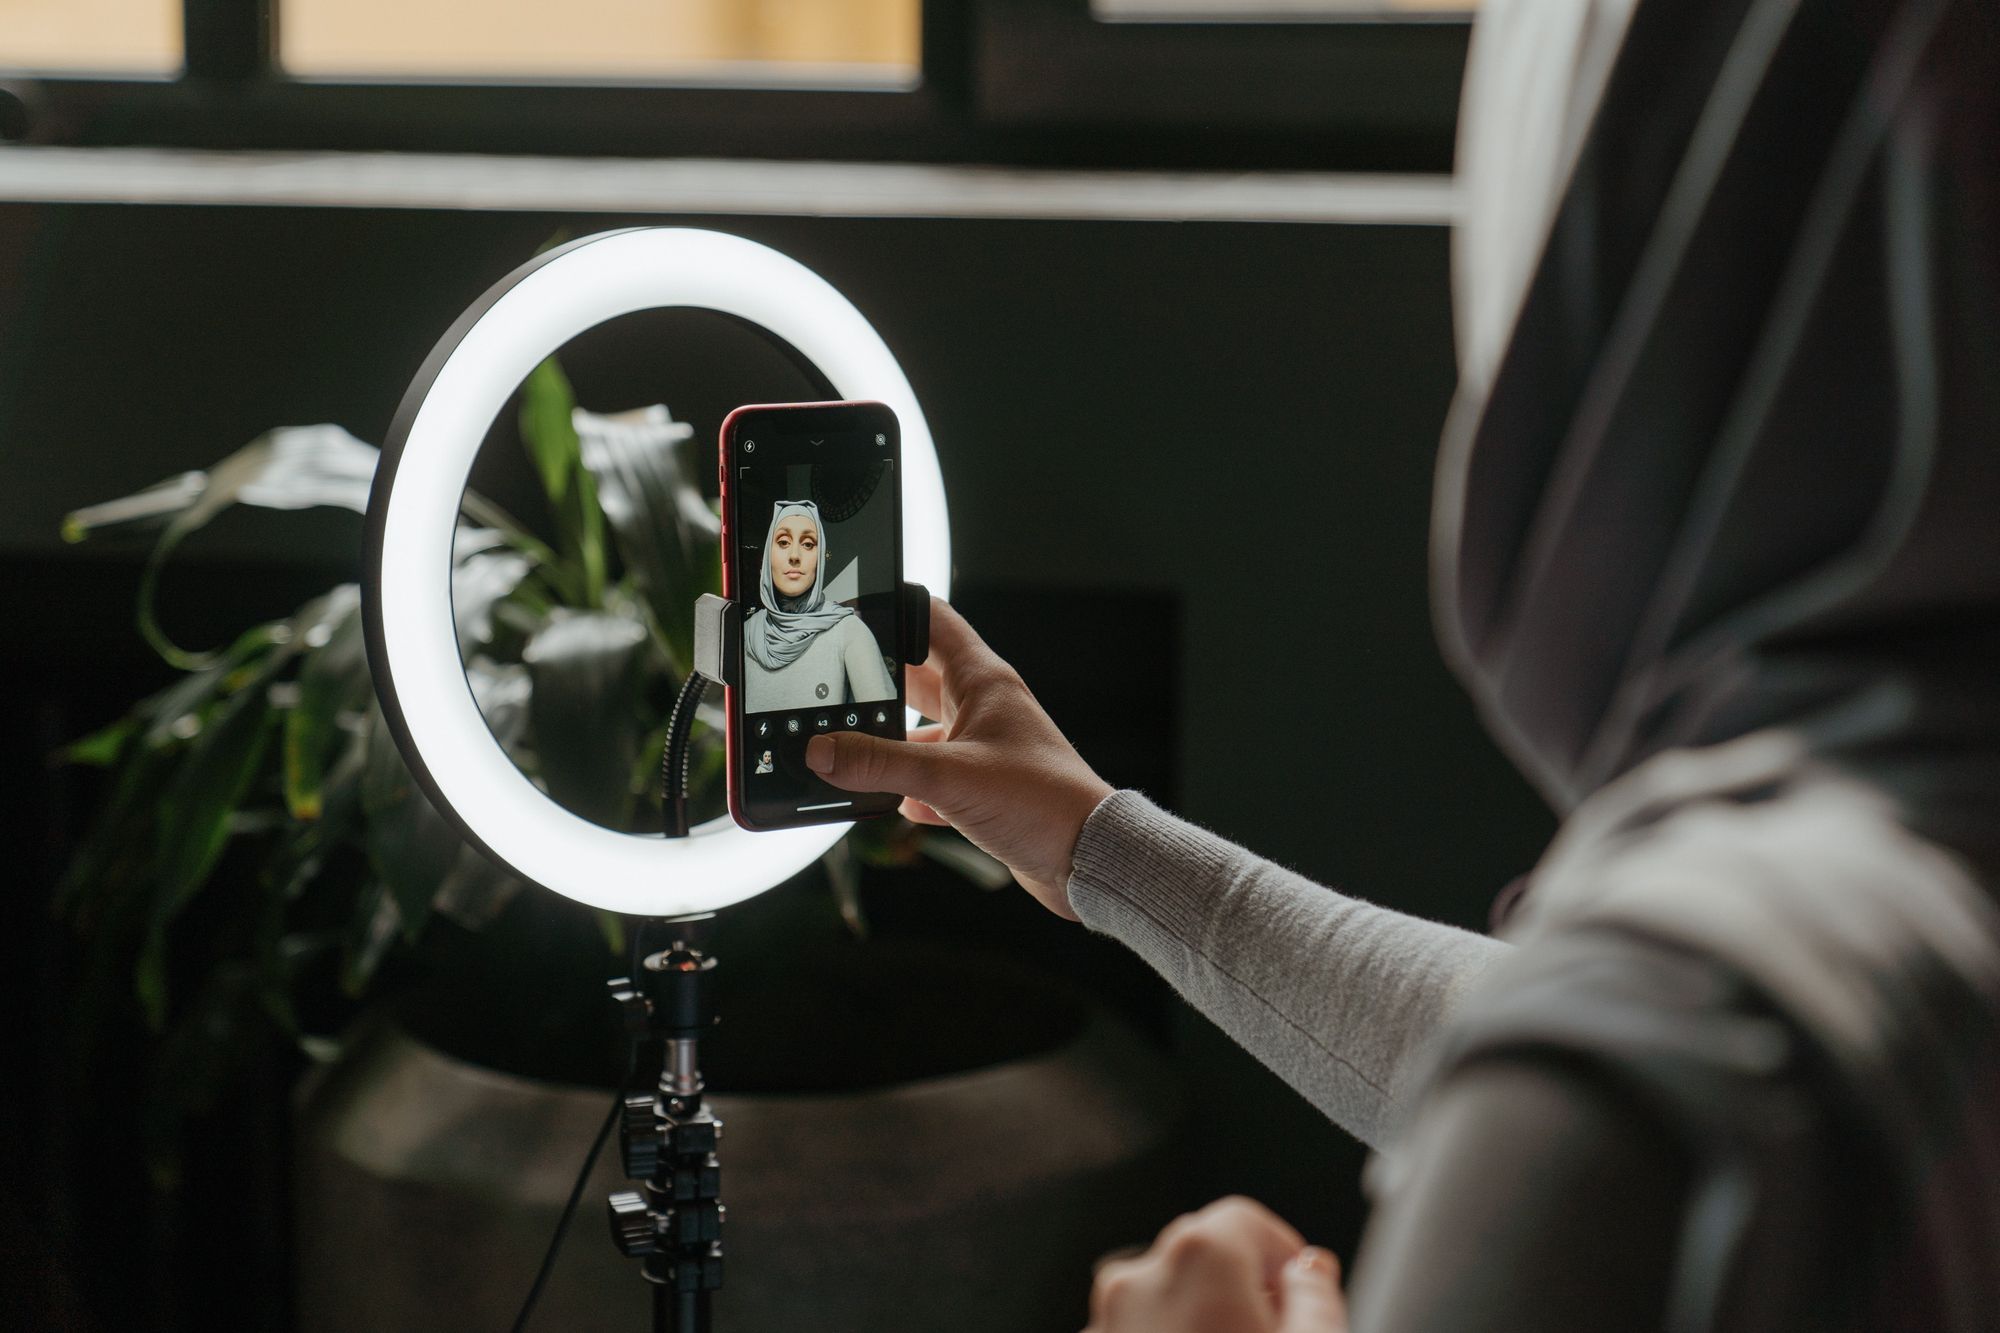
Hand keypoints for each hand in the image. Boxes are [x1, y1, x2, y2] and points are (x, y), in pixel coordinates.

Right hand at [802, 597, 1112, 918]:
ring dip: (890, 743)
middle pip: (917, 676)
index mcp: (983, 681)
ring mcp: (983, 747)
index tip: (847, 612)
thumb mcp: (949, 777)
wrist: (1086, 859)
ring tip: (853, 753)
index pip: (931, 620)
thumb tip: (823, 751)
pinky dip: (910, 789)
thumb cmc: (1043, 802)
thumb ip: (880, 763)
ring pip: (922, 730)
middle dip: (875, 683)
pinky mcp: (983, 787)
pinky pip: (933, 778)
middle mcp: (983, 707)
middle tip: (832, 691)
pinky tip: (897, 805)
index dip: (890, 609)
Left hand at [1086, 1197, 1347, 1332]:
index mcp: (1197, 1255)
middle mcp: (1140, 1274)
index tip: (1299, 1289)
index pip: (1246, 1218)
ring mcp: (1109, 1316)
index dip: (1282, 1254)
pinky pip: (1142, 1325)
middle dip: (1243, 1287)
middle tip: (1275, 1330)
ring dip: (1204, 1315)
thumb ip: (1318, 1293)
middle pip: (1205, 1254)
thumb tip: (1310, 1268)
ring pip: (1169, 1293)